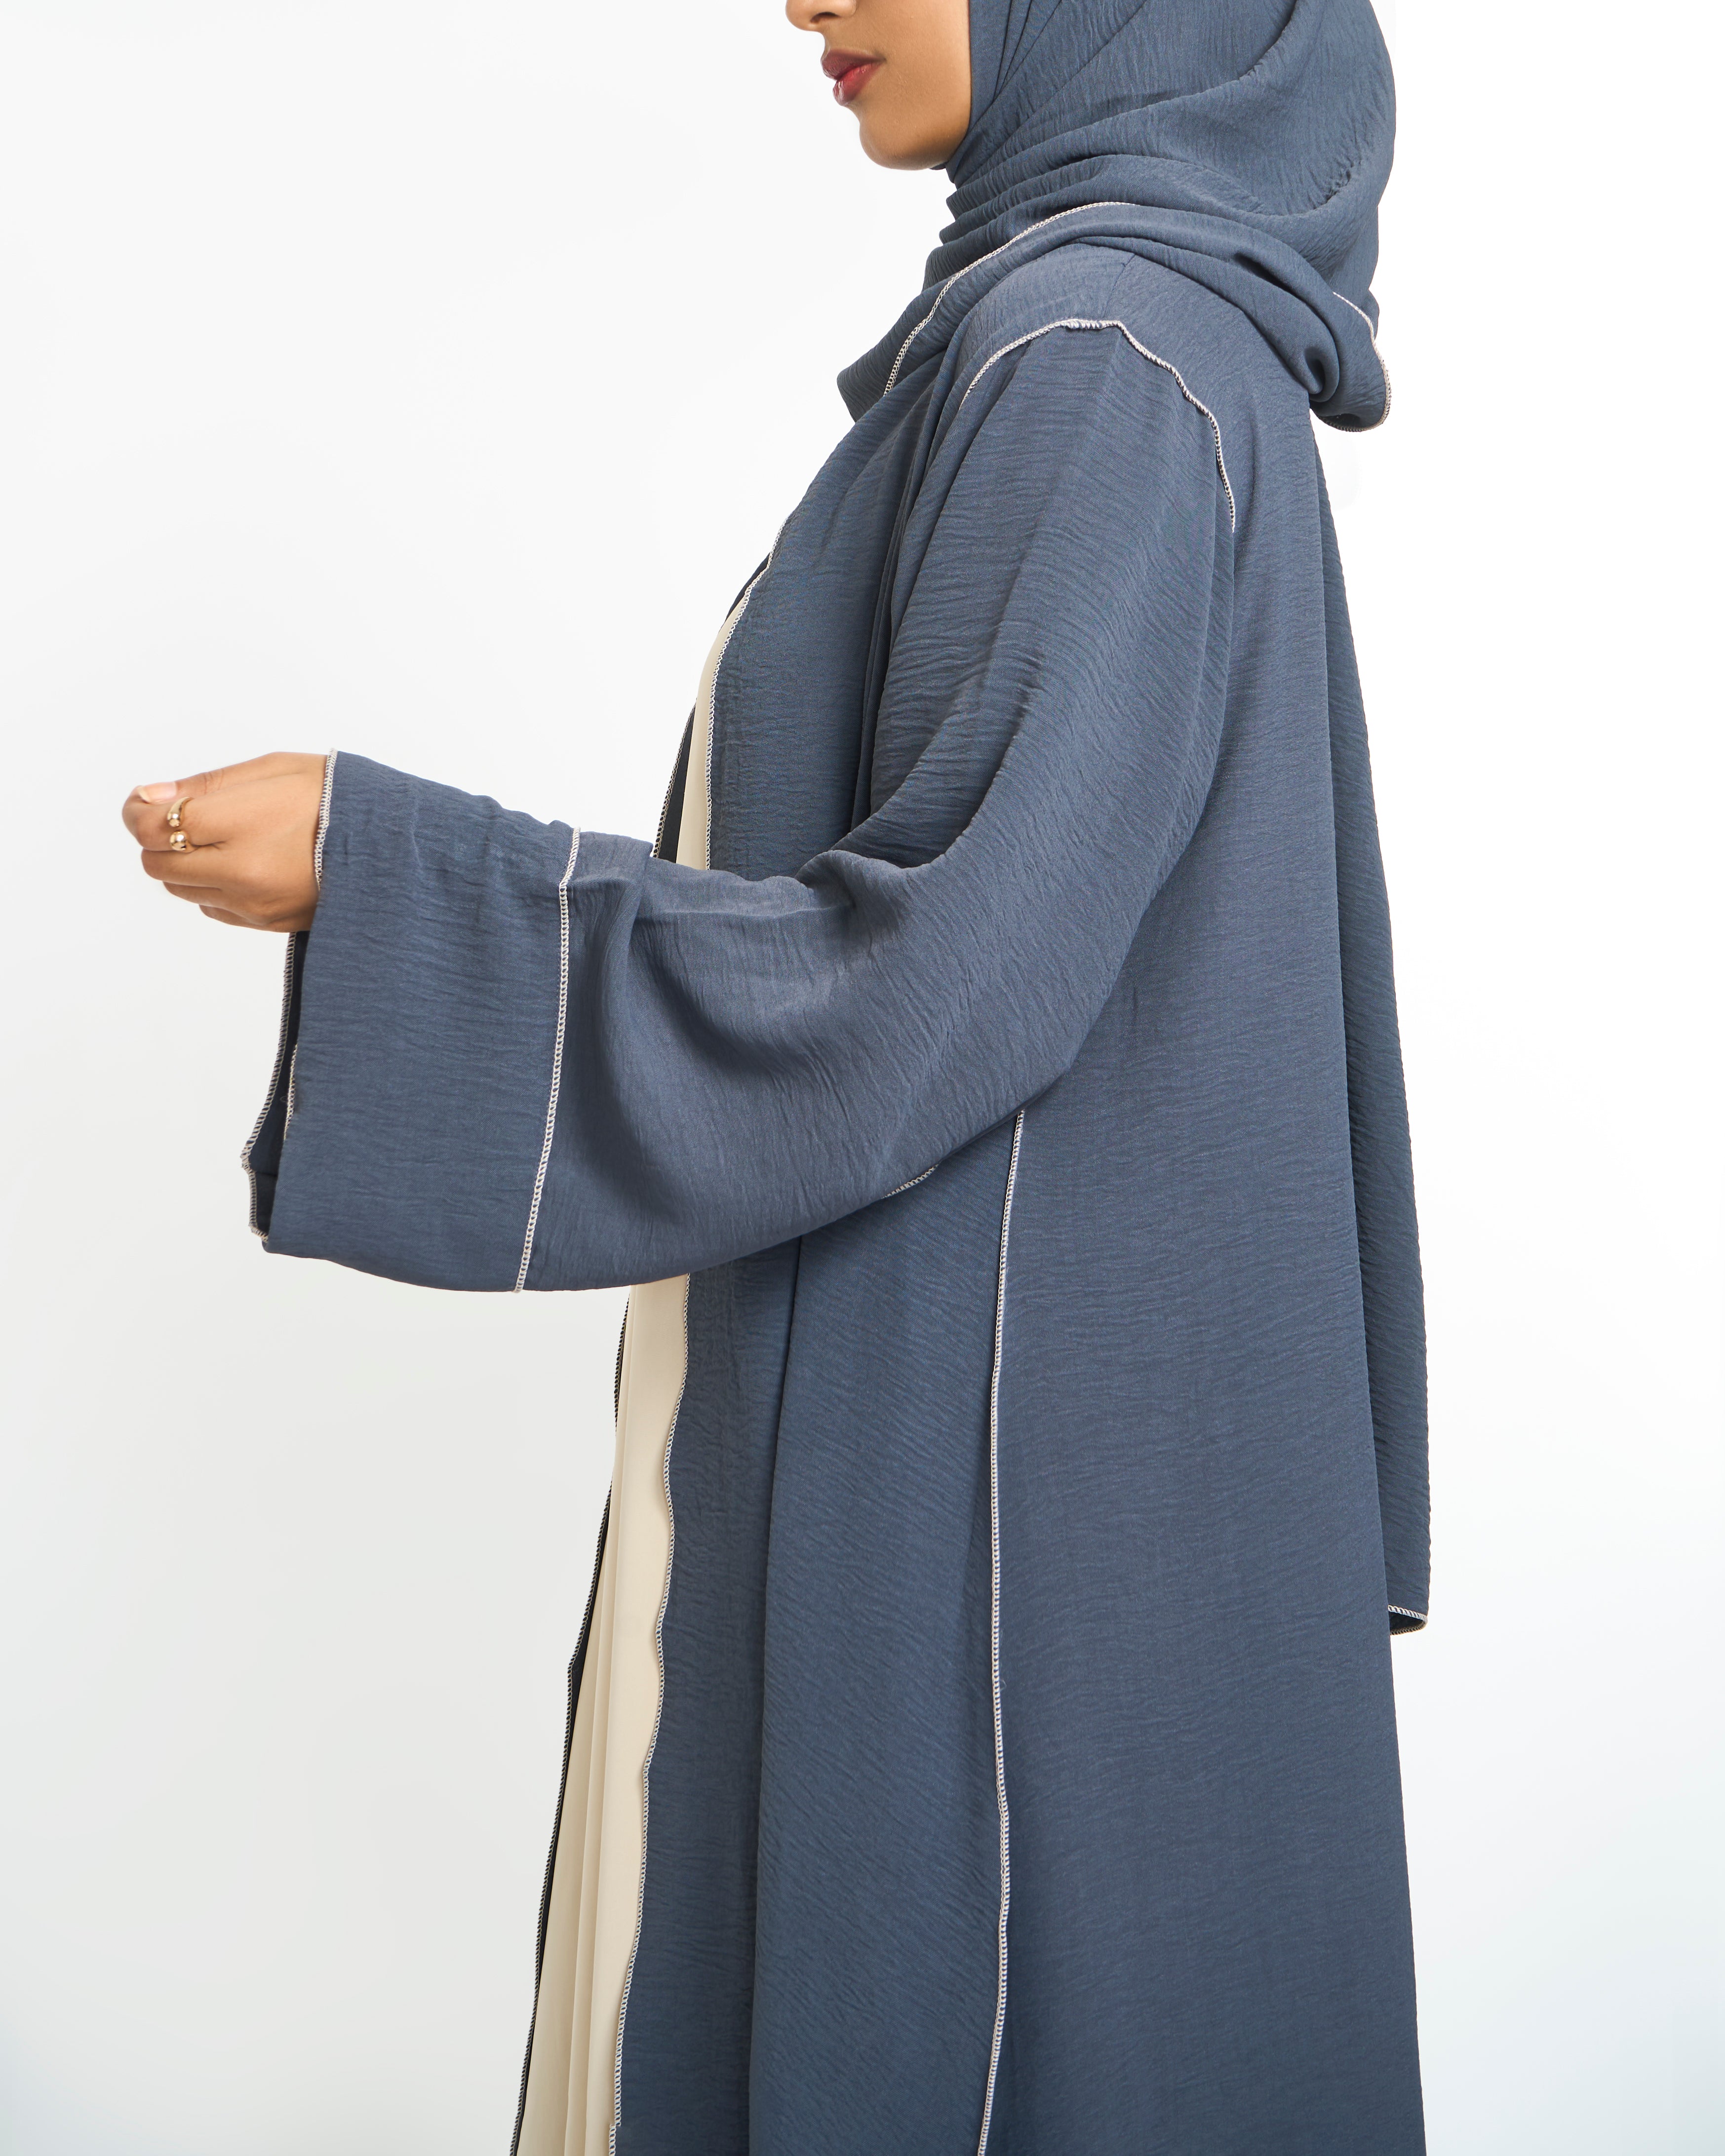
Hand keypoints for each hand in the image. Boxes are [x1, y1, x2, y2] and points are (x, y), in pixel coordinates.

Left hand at [121, 753, 326, 930]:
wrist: (398, 848)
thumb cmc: (341, 798)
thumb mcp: (275, 770)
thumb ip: (206, 785)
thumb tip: (149, 796)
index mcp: (241, 825)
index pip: (152, 826)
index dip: (138, 810)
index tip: (147, 798)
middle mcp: (241, 873)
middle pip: (157, 862)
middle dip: (160, 838)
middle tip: (188, 815)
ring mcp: (253, 904)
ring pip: (180, 888)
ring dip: (186, 862)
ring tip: (224, 838)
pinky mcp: (267, 924)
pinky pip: (212, 907)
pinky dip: (213, 885)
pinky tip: (245, 863)